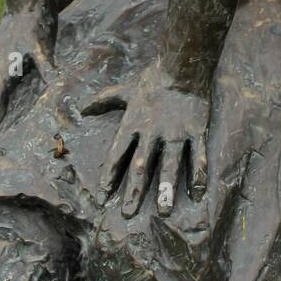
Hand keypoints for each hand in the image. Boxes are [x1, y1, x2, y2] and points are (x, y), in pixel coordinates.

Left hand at [83, 59, 209, 217]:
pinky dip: (198, 175)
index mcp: (132, 124)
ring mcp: (175, 132)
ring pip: (169, 165)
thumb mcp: (124, 91)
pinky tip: (198, 194)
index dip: (109, 177)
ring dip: (165, 189)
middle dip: (133, 191)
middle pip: (140, 166)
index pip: (116, 155)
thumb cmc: (152, 80)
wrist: (183, 65)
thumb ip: (103, 102)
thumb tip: (81, 109)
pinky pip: (197, 156)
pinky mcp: (196, 130)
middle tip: (127, 214)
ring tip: (163, 211)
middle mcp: (151, 132)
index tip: (102, 197)